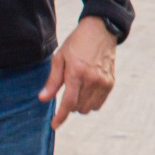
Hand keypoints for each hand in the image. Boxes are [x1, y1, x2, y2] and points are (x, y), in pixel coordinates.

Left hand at [39, 15, 116, 129]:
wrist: (101, 30)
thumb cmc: (76, 43)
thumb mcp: (59, 58)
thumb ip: (53, 81)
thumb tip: (43, 99)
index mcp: (77, 72)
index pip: (68, 102)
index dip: (60, 116)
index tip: (54, 125)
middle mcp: (92, 79)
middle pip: (78, 107)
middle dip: (69, 106)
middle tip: (67, 92)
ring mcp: (103, 82)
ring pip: (89, 108)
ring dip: (80, 105)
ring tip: (77, 91)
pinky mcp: (111, 82)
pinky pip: (99, 103)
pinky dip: (91, 102)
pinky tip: (87, 91)